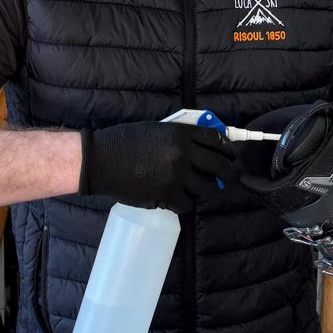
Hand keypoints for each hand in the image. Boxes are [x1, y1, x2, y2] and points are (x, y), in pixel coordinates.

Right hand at [79, 122, 236, 212]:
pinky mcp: (168, 195)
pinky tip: (180, 199)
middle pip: (221, 166)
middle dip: (230, 174)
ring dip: (210, 191)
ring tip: (209, 192)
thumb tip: (202, 147)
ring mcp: (177, 176)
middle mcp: (184, 153)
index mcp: (181, 133)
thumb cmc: (124, 141)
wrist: (101, 160)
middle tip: (231, 179)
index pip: (217, 140)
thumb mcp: (156, 129)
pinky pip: (188, 203)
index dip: (228, 150)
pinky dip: (186, 203)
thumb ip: (180, 137)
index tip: (230, 156)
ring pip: (208, 188)